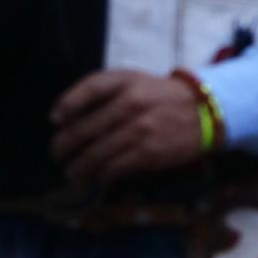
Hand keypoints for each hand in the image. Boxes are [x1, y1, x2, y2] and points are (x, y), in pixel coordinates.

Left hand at [50, 70, 207, 185]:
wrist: (202, 111)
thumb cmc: (159, 97)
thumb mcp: (134, 81)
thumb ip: (105, 92)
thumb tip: (67, 119)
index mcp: (126, 80)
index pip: (90, 88)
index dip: (68, 103)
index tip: (55, 119)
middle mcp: (131, 102)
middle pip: (85, 127)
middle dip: (64, 145)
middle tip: (57, 153)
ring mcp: (140, 128)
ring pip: (96, 153)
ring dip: (79, 167)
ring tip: (72, 173)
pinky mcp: (148, 152)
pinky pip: (114, 168)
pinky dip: (101, 175)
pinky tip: (96, 178)